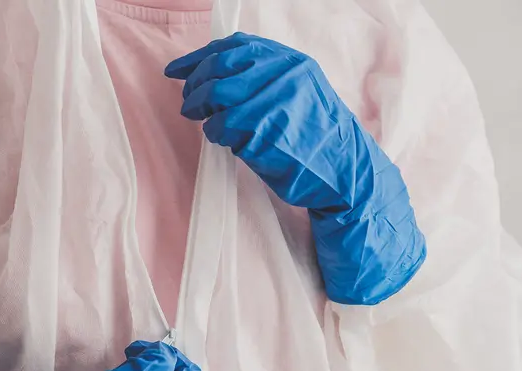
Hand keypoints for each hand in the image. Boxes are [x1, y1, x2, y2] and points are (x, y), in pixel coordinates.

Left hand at [166, 33, 425, 304]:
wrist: (345, 172)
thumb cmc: (315, 137)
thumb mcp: (299, 92)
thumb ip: (263, 78)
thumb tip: (209, 75)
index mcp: (291, 61)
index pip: (234, 47)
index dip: (199, 57)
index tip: (176, 70)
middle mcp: (284, 75)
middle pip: (219, 69)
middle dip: (195, 86)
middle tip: (187, 103)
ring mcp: (274, 102)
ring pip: (217, 98)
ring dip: (203, 113)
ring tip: (206, 124)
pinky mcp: (264, 132)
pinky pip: (223, 128)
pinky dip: (217, 135)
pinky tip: (227, 141)